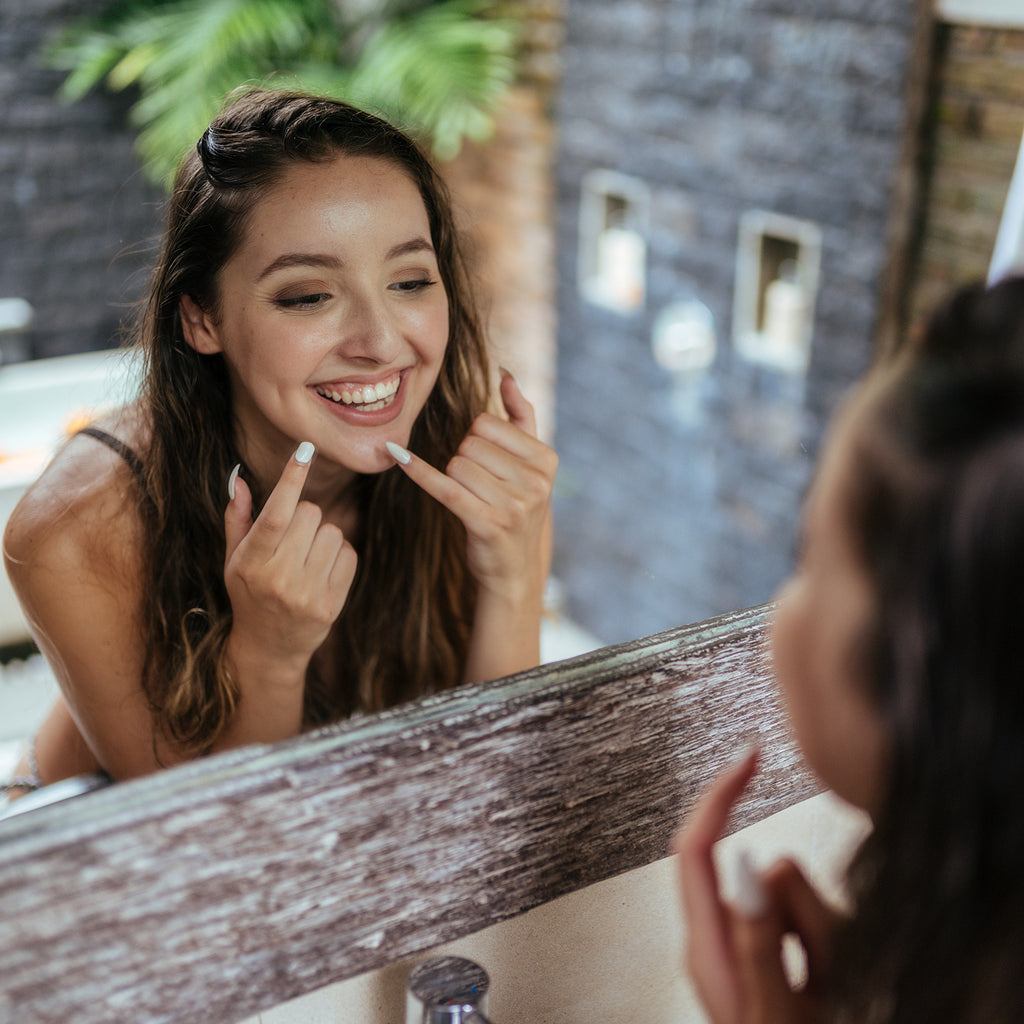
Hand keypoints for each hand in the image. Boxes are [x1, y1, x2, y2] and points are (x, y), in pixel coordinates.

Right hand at [223, 443, 357, 674]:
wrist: (270, 648)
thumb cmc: (250, 594)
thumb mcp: (234, 559)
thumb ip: (238, 518)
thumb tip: (239, 478)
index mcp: (251, 564)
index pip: (275, 514)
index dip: (291, 479)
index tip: (305, 450)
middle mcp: (279, 579)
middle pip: (310, 514)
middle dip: (304, 517)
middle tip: (292, 540)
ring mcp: (307, 594)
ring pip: (333, 532)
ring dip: (323, 538)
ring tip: (305, 559)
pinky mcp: (332, 604)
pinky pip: (349, 555)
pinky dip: (339, 557)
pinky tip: (321, 573)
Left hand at [387, 369, 556, 599]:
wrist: (513, 570)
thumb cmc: (516, 509)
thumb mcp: (529, 465)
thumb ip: (521, 416)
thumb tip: (505, 374)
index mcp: (546, 460)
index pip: (486, 424)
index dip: (477, 441)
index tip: (490, 467)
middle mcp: (535, 482)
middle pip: (469, 444)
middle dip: (464, 460)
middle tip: (481, 489)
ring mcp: (513, 505)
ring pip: (456, 465)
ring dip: (454, 480)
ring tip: (474, 501)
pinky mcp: (486, 524)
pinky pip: (444, 487)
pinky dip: (419, 472)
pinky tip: (399, 457)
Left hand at [674, 749, 837, 1023]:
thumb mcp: (778, 1012)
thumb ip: (763, 938)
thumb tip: (750, 862)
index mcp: (705, 945)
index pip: (695, 848)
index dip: (719, 795)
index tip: (750, 754)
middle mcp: (721, 938)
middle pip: (766, 875)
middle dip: (807, 905)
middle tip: (823, 968)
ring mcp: (752, 950)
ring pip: (798, 900)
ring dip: (827, 934)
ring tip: (829, 988)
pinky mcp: (778, 959)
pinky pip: (815, 927)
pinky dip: (832, 947)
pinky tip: (830, 986)